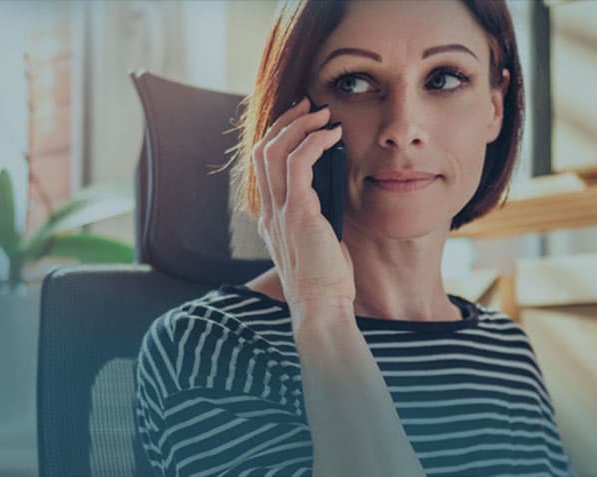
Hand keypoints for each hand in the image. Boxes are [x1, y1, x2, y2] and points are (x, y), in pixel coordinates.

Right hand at [252, 96, 352, 318]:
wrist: (322, 307)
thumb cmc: (326, 281)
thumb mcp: (318, 241)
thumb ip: (318, 215)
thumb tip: (334, 188)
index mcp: (270, 220)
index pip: (263, 166)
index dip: (279, 138)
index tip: (302, 122)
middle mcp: (269, 212)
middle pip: (262, 151)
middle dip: (285, 122)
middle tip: (309, 106)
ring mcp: (280, 212)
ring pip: (274, 151)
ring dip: (299, 126)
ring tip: (322, 114)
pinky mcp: (298, 212)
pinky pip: (298, 163)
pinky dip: (314, 142)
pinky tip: (332, 136)